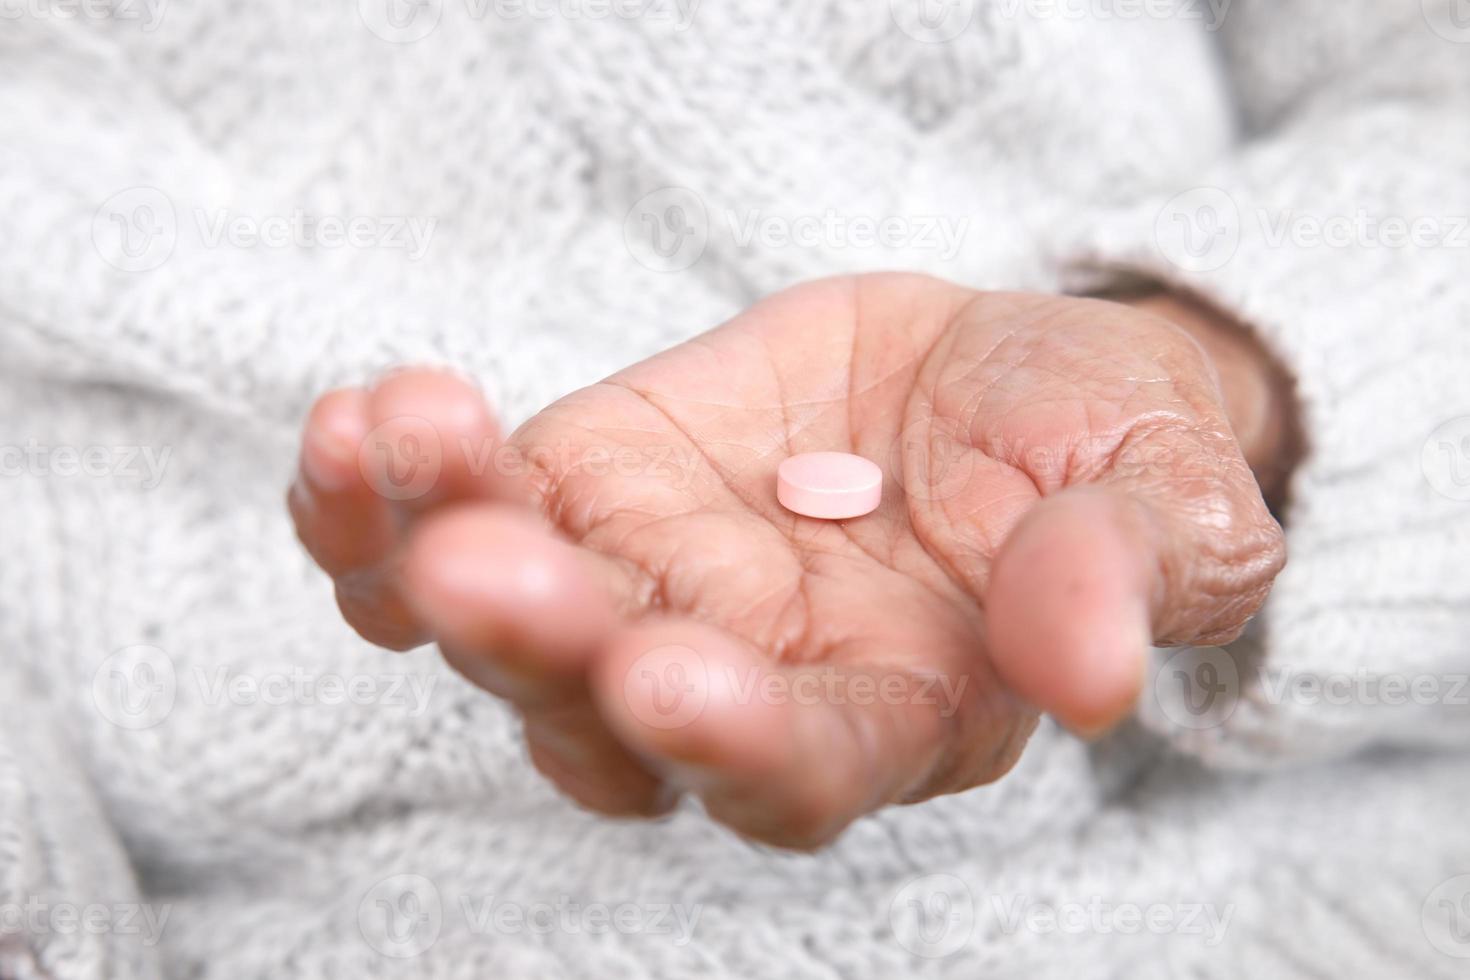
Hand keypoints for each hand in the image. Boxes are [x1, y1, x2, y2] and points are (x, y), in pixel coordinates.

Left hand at [288, 274, 1287, 848]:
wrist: (994, 376)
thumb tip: (1092, 678)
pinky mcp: (575, 494)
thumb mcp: (1158, 497)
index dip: (730, 744)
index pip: (793, 772)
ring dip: (424, 546)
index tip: (666, 676)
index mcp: (888, 715)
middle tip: (476, 562)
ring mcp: (638, 589)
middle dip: (534, 645)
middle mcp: (739, 681)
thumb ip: (1118, 577)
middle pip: (602, 715)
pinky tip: (360, 426)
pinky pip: (450, 518)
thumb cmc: (1094, 451)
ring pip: (499, 621)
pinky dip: (384, 495)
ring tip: (404, 436)